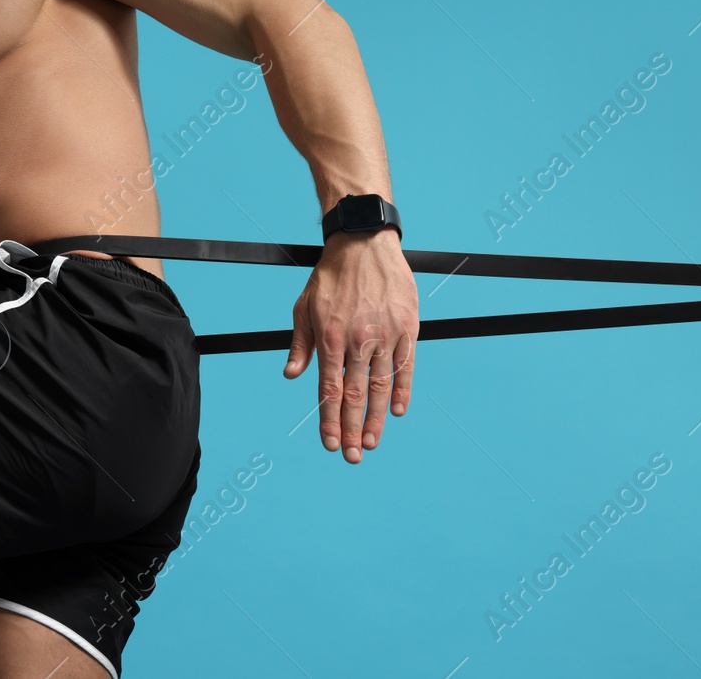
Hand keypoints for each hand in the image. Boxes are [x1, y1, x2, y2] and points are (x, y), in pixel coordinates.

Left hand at [284, 227, 418, 462]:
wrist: (364, 243)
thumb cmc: (331, 276)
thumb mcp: (304, 307)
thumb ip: (301, 344)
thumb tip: (293, 375)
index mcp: (330, 338)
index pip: (329, 390)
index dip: (330, 421)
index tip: (331, 445)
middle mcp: (358, 341)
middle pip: (356, 395)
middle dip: (353, 430)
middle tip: (353, 457)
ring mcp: (385, 335)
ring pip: (381, 386)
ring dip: (378, 418)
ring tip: (372, 442)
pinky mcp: (407, 327)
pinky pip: (406, 366)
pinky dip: (402, 390)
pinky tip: (398, 411)